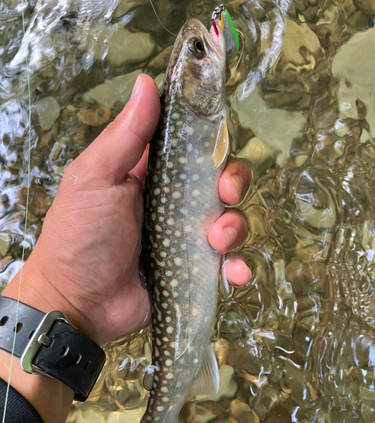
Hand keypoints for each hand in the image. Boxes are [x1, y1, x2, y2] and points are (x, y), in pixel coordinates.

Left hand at [2, 74, 249, 346]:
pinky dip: (237, 266)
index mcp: (151, 174)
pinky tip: (234, 272)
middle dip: (232, 183)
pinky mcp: (194, 269)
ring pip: (230, 220)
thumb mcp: (95, 178)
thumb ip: (125, 136)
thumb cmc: (80, 235)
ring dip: (234, 227)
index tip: (219, 140)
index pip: (192, 146)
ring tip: (215, 241)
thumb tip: (147, 82)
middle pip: (220, 181)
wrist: (78, 302)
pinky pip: (227, 263)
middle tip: (223, 194)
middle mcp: (174, 202)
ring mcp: (186, 237)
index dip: (211, 139)